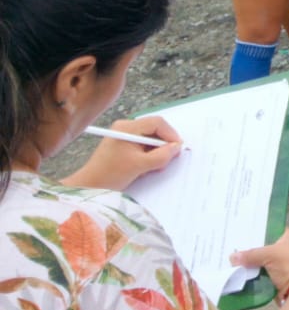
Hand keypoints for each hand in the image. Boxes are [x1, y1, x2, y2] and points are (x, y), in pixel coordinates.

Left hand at [67, 116, 181, 190]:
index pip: (157, 123)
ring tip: (155, 166)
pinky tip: (146, 167)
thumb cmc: (111, 174)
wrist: (89, 186)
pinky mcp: (122, 145)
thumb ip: (162, 155)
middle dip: (163, 144)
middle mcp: (125, 128)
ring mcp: (123, 136)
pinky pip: (142, 145)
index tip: (178, 148)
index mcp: (127, 128)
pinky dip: (148, 155)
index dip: (171, 134)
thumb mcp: (140, 165)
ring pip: (149, 139)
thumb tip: (177, 147)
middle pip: (154, 130)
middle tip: (169, 158)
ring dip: (156, 151)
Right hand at [230, 227, 288, 295]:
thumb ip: (251, 254)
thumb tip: (233, 257)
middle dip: (251, 253)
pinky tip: (241, 277)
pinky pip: (264, 276)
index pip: (270, 231)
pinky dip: (255, 277)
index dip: (256, 234)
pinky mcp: (281, 279)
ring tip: (232, 265)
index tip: (240, 237)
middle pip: (265, 249)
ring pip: (263, 264)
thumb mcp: (270, 254)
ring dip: (252, 266)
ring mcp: (285, 265)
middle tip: (232, 253)